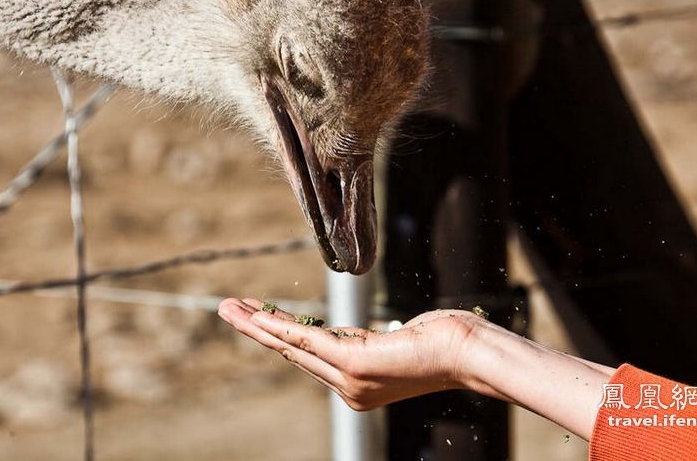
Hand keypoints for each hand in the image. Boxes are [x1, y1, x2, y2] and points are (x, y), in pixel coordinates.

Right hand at [218, 298, 483, 410]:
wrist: (467, 353)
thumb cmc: (442, 342)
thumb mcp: (396, 341)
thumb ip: (367, 342)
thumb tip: (351, 335)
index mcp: (359, 386)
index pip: (311, 358)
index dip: (281, 337)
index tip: (260, 318)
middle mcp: (350, 389)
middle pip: (294, 354)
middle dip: (258, 330)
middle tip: (229, 310)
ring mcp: (350, 379)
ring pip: (293, 347)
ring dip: (258, 325)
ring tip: (231, 308)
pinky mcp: (354, 363)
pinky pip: (307, 341)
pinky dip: (279, 325)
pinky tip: (258, 315)